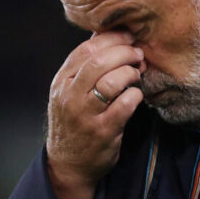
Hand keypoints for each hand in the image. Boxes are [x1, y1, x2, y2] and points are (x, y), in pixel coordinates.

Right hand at [46, 31, 144, 198]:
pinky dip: (135, 95)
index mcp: (61, 82)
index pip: (86, 49)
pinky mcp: (103, 131)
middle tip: (138, 54)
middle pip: (99, 61)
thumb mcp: (69, 92)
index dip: (111, 38)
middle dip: (124, 52)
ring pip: (111, 81)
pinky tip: (136, 95)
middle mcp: (70, 96)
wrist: (68, 164)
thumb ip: (84, 66)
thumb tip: (104, 34)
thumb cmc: (73, 122)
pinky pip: (125, 105)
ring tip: (137, 74)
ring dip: (131, 73)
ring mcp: (85, 115)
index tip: (129, 36)